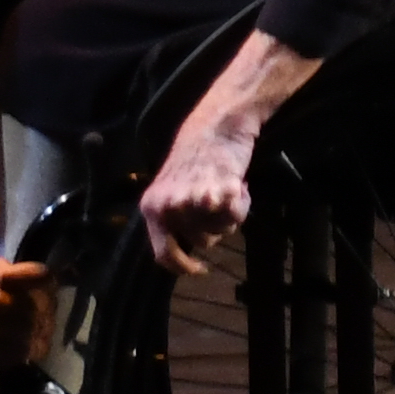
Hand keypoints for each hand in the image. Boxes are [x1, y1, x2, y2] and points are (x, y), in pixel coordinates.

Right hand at [0, 244, 34, 367]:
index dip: (41, 279)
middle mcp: (8, 297)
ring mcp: (14, 326)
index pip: (38, 272)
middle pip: (38, 300)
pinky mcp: (15, 351)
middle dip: (31, 306)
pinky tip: (10, 346)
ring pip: (36, 323)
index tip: (40, 285)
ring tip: (11, 334)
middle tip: (19, 316)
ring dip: (28, 328)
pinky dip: (25, 346)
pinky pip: (32, 345)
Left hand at [142, 98, 267, 276]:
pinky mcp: (219, 192)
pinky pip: (236, 216)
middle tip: (217, 201)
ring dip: (229, 216)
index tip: (199, 268)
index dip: (183, 266)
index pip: (163, 254)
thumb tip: (182, 255)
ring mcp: (193, 200)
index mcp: (151, 207)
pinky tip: (238, 185)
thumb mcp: (170, 191)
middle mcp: (169, 207)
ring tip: (227, 189)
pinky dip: (242, 204)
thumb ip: (173, 220)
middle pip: (201, 242)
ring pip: (220, 232)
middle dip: (214, 228)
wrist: (215, 125)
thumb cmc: (194, 158)